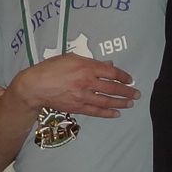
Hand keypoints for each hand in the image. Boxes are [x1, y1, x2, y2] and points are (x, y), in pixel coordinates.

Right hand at [9, 54, 136, 118]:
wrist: (35, 86)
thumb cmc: (51, 68)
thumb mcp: (70, 58)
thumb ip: (90, 62)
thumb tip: (108, 66)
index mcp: (86, 66)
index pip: (111, 72)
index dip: (123, 76)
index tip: (130, 80)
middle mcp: (87, 82)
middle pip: (112, 88)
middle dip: (127, 92)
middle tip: (137, 94)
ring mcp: (82, 96)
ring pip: (106, 101)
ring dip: (121, 103)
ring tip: (130, 104)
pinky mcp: (77, 107)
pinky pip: (96, 111)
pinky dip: (107, 113)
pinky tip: (116, 113)